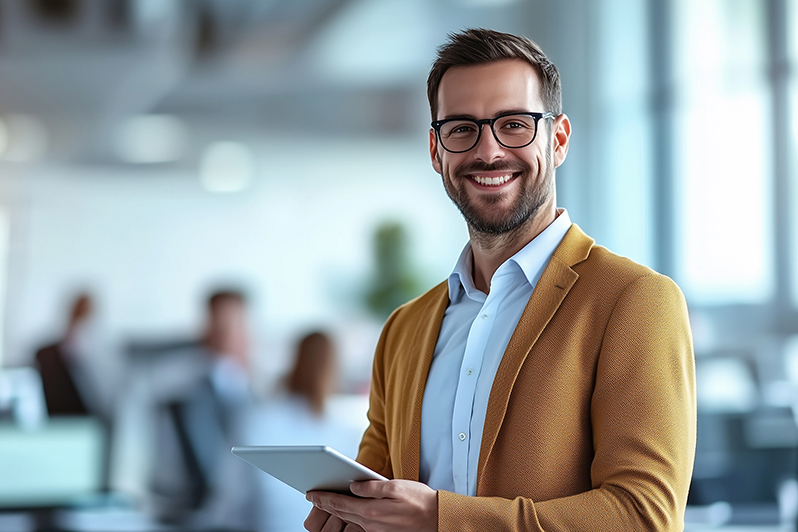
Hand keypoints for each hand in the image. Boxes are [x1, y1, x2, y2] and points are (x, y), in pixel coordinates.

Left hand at [305, 479, 436, 531]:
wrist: (437, 518)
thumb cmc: (419, 500)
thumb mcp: (396, 486)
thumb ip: (372, 487)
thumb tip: (353, 486)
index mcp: (371, 510)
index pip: (340, 503)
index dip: (323, 498)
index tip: (311, 493)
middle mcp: (370, 523)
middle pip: (341, 513)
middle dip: (325, 504)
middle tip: (312, 496)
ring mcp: (375, 530)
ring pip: (349, 520)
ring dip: (335, 511)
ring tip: (325, 503)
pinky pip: (359, 524)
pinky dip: (349, 516)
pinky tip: (347, 510)